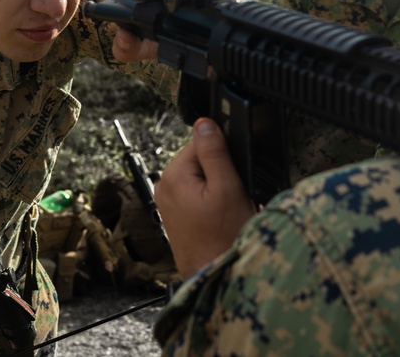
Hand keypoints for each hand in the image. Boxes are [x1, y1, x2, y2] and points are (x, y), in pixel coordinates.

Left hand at [154, 118, 255, 278]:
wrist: (215, 277)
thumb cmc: (222, 239)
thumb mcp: (227, 188)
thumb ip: (215, 152)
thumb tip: (205, 123)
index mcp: (173, 174)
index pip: (201, 142)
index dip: (224, 156)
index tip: (234, 175)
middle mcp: (164, 185)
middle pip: (200, 160)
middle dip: (221, 172)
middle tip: (232, 196)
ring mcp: (168, 201)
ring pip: (201, 178)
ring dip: (218, 188)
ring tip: (226, 210)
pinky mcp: (175, 214)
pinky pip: (197, 195)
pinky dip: (211, 201)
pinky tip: (219, 218)